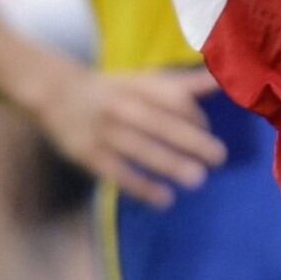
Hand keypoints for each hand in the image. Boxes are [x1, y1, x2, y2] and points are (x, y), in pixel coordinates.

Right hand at [27, 64, 227, 207]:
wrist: (54, 93)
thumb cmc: (113, 90)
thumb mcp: (146, 80)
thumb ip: (186, 84)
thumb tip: (226, 79)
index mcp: (138, 86)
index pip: (172, 98)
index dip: (194, 115)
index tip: (208, 130)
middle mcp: (122, 106)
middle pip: (159, 123)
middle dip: (191, 140)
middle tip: (219, 157)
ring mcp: (104, 132)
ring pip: (140, 149)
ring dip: (169, 164)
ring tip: (198, 180)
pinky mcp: (88, 154)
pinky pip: (117, 172)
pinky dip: (140, 187)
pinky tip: (164, 200)